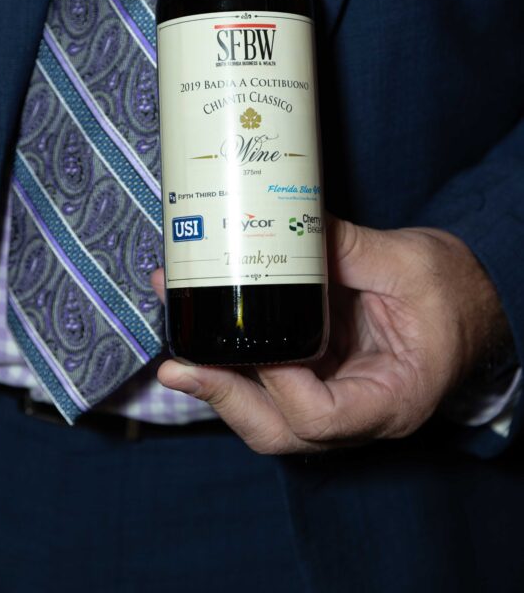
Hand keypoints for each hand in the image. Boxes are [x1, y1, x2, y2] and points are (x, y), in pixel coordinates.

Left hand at [156, 218, 510, 453]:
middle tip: (180, 362)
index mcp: (393, 397)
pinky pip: (271, 386)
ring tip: (177, 344)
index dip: (278, 384)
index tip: (251, 341)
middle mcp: (359, 413)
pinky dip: (236, 365)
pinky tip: (206, 334)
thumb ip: (347, 248)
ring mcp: (337, 399)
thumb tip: (283, 223)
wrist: (477, 304)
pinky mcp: (322, 377)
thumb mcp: (409, 262)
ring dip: (218, 383)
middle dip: (223, 397)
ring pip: (267, 417)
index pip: (321, 416)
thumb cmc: (456, 292)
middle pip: (280, 431)